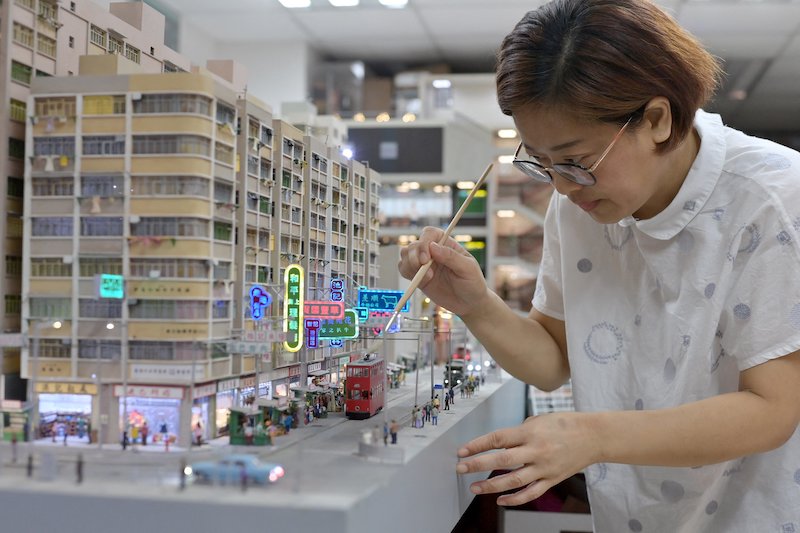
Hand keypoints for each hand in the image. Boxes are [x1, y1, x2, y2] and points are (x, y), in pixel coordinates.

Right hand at [397, 226, 489, 316]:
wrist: (469, 304)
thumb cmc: (472, 283)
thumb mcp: (468, 269)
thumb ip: (451, 257)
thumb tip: (433, 246)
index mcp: (447, 244)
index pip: (430, 234)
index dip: (424, 243)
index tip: (426, 258)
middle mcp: (433, 251)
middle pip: (414, 244)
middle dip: (415, 257)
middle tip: (425, 271)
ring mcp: (424, 264)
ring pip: (405, 255)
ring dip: (410, 265)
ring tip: (426, 278)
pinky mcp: (418, 277)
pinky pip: (403, 269)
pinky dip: (407, 273)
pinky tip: (421, 282)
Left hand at [455, 412, 597, 505]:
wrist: (594, 436)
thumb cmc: (565, 424)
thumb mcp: (539, 419)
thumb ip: (519, 432)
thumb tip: (502, 442)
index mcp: (530, 432)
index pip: (498, 438)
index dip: (478, 445)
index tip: (462, 451)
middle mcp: (536, 450)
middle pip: (502, 459)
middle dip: (478, 465)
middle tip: (460, 469)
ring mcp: (544, 467)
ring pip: (514, 480)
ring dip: (492, 485)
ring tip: (475, 487)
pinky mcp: (552, 479)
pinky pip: (532, 493)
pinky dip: (515, 499)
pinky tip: (501, 501)